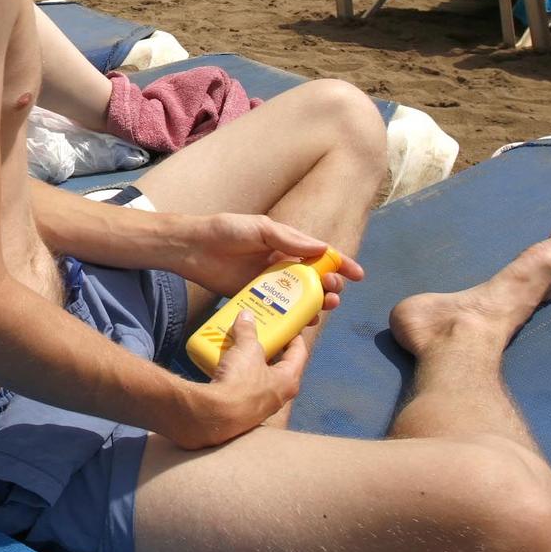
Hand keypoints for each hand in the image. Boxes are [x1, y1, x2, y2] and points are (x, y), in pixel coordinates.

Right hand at [174, 314, 307, 448]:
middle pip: (278, 364)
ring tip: (240, 345)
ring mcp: (261, 405)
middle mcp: (279, 395)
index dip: (294, 335)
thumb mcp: (246, 349)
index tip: (287, 324)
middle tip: (260, 332)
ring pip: (259, 376)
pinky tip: (227, 364)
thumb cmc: (241, 382)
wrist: (216, 415)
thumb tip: (246, 315)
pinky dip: (237, 373)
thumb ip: (248, 331)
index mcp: (289, 380)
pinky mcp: (242, 410)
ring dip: (251, 360)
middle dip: (268, 347)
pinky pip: (243, 386)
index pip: (299, 353)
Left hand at [175, 212, 364, 311]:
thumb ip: (289, 239)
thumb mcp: (261, 229)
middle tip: (333, 294)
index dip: (340, 264)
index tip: (358, 275)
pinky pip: (278, 310)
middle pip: (313, 280)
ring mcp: (267, 284)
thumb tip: (321, 248)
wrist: (193, 247)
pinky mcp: (253, 298)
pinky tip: (301, 323)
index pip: (319, 255)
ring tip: (322, 309)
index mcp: (286, 245)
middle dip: (329, 287)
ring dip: (315, 305)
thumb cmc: (226, 231)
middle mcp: (280, 265)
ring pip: (298, 298)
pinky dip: (292, 317)